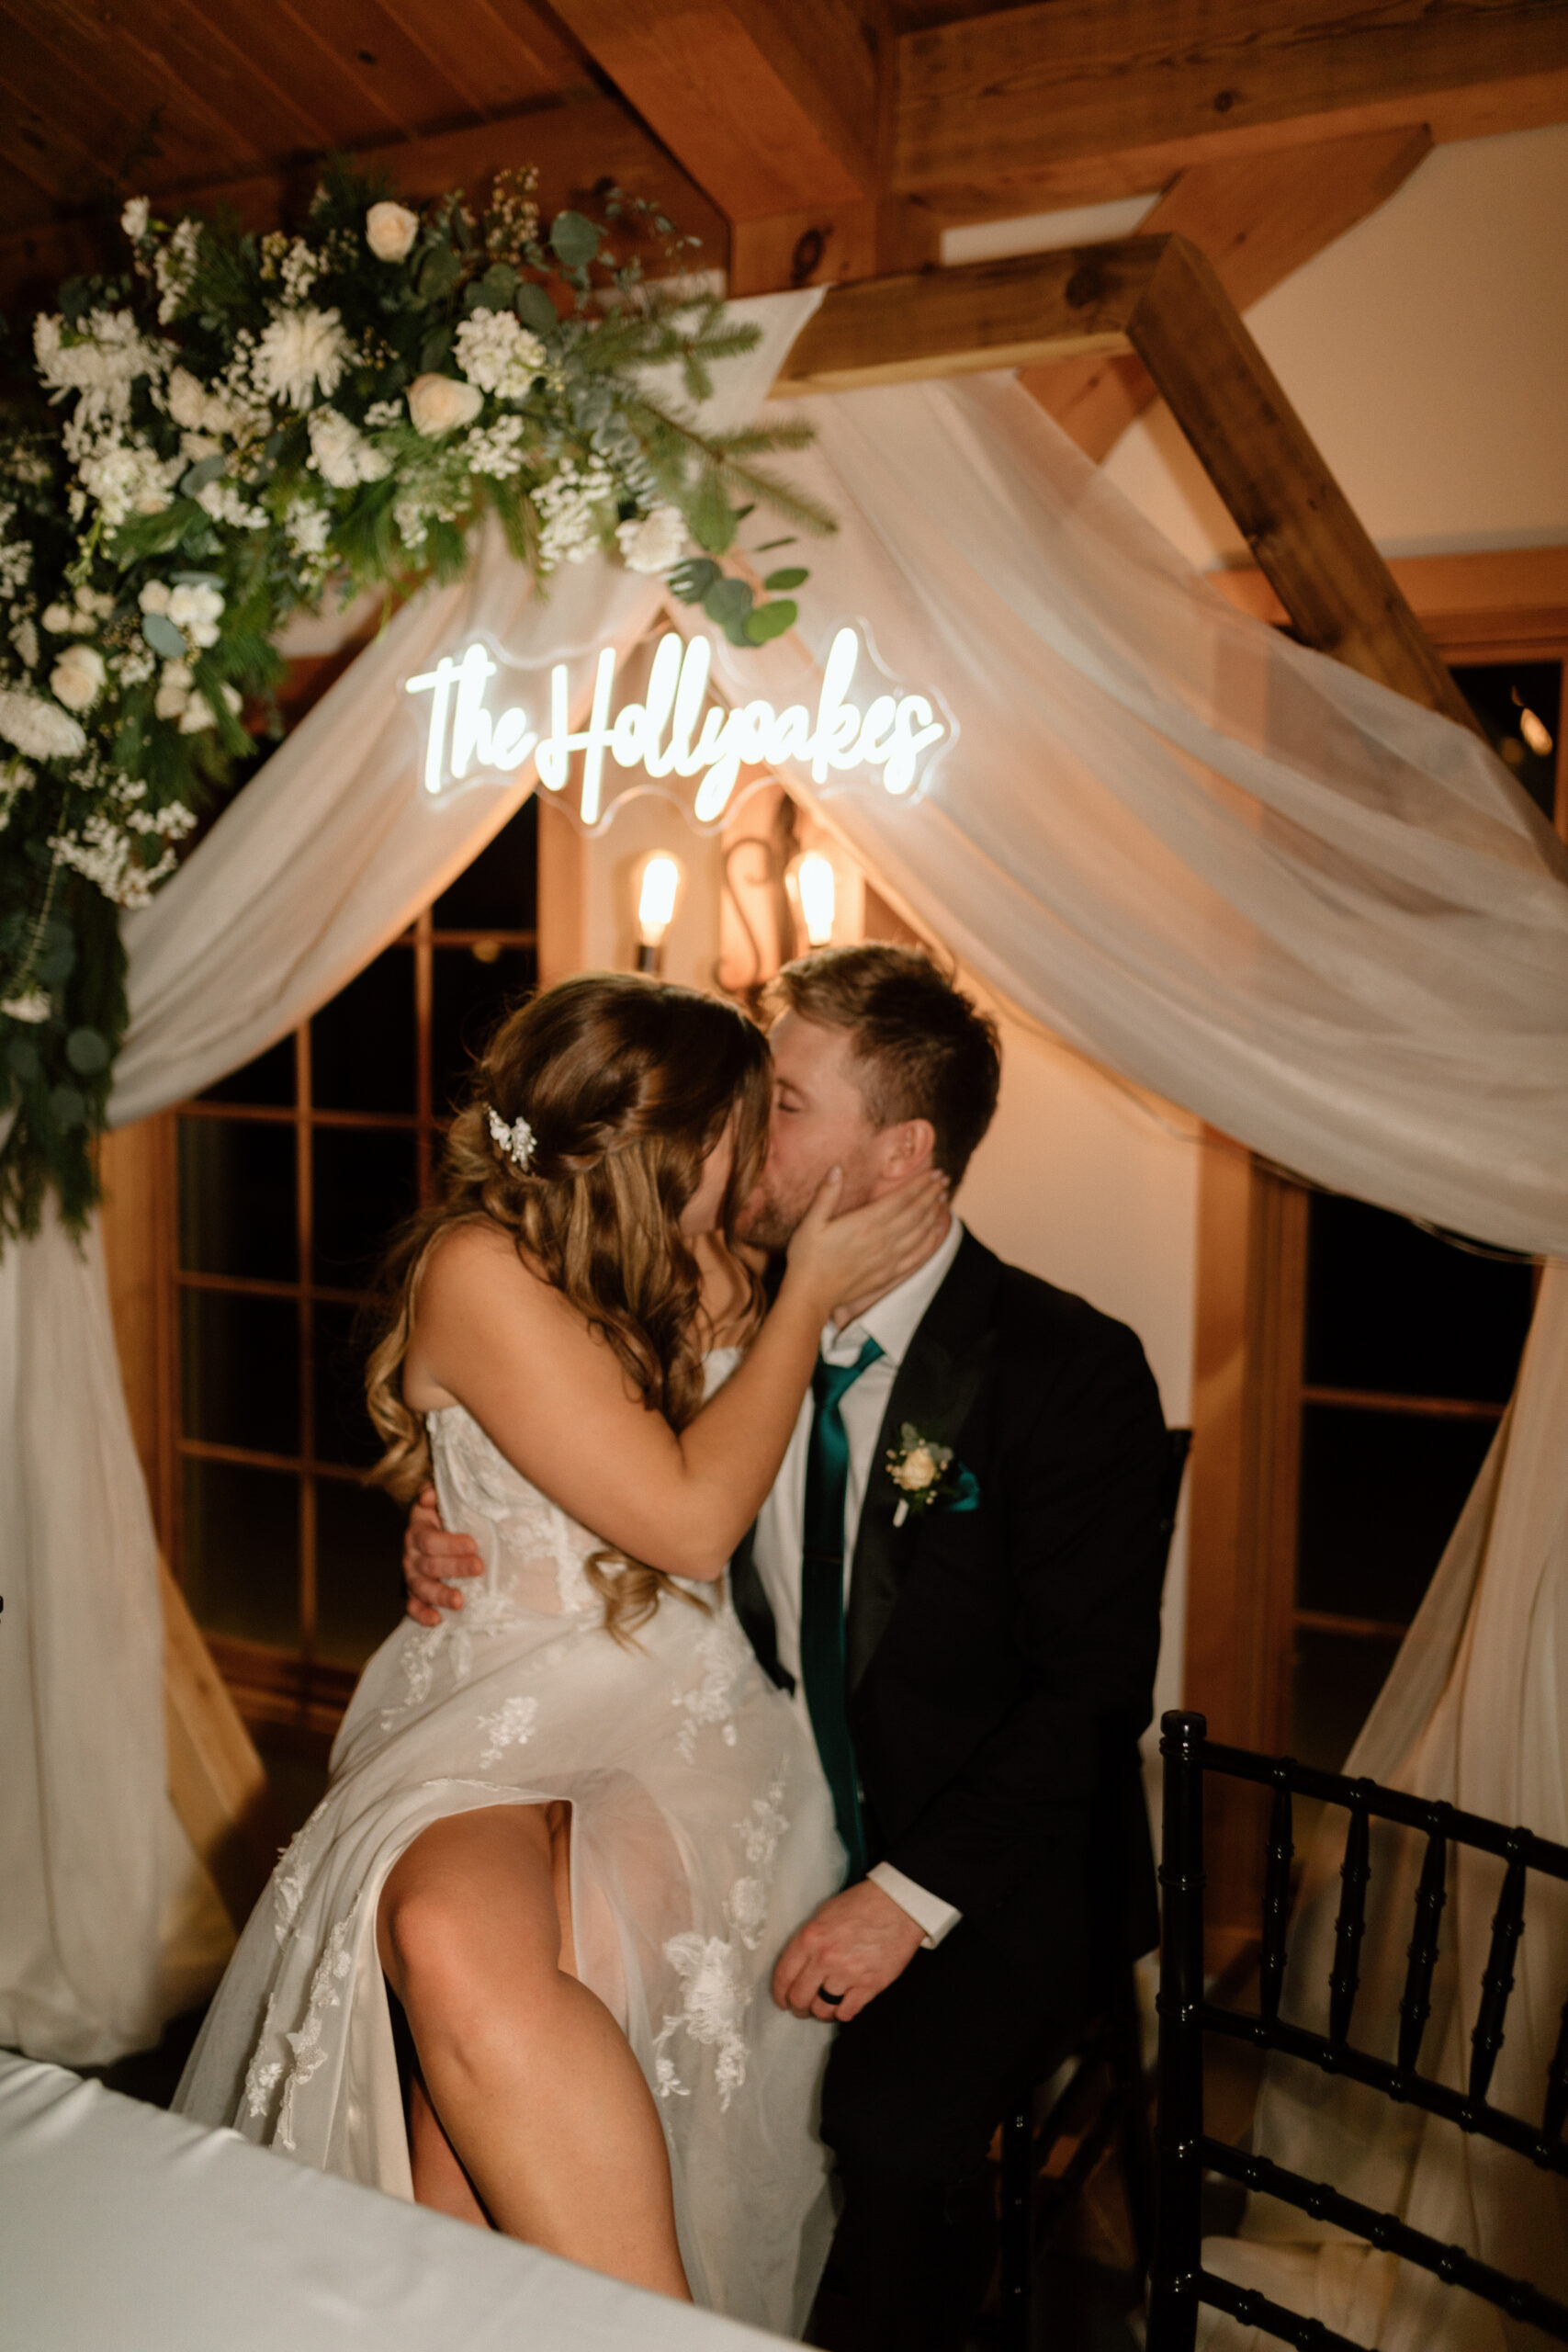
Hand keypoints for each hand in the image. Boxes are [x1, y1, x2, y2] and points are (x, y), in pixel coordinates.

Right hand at [402, 1484, 481, 1626]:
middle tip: (478, 1568)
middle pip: (429, 1565)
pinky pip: (413, 1606)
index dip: (450, 1543)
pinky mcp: (414, 1593)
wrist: (436, 1530)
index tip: (473, 1545)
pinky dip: (422, 1614)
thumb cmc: (445, 1514)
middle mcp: (410, 1554)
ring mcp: (411, 1576)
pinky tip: (438, 1619)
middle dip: (454, 1568)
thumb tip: (428, 1495)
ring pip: (421, 1588)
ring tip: (459, 1601)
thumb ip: (434, 1491)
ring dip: (439, 1595)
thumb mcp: (441, 1498)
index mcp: (417, 1530)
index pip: (430, 1539)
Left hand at [772, 1879, 925, 2022]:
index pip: (783, 1976)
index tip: (782, 2000)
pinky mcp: (870, 1985)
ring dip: (820, 2012)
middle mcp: (825, 1958)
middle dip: (798, 2007)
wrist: (898, 1905)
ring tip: (823, 2008)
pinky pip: (846, 2013)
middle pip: (800, 1998)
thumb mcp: (824, 1913)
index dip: (779, 1994)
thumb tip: (797, 1964)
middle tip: (801, 2007)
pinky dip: (841, 2013)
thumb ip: (808, 1940)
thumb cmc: (862, 1904)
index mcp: (810, 1938)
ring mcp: (848, 1974)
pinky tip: (842, 2006)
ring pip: (822, 2009)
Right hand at [785, 1167, 948, 1324]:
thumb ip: (826, 1195)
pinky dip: (930, 1242)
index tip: (935, 1173)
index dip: (921, 1184)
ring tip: (943, 1199)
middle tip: (944, 1180)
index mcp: (865, 1223)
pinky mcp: (888, 1275)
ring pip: (920, 1232)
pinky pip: (917, 1256)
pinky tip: (937, 1232)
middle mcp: (882, 1240)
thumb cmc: (807, 1257)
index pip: (902, 1199)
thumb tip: (837, 1168)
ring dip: (934, 1214)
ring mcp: (888, 1259)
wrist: (810, 1295)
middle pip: (916, 1212)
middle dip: (932, 1194)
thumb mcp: (810, 1222)